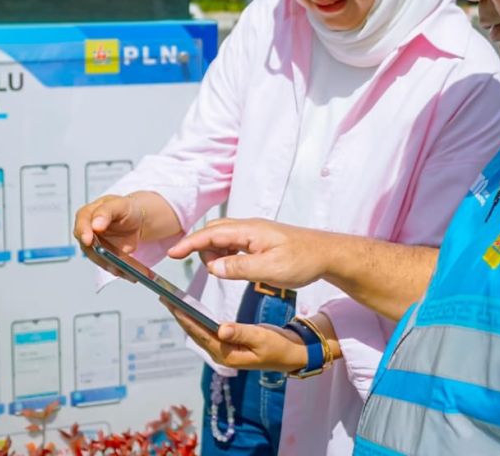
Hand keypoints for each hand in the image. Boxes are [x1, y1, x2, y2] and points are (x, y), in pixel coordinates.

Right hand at [73, 194, 143, 274]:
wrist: (136, 218)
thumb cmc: (125, 209)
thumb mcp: (119, 205)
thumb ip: (106, 212)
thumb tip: (95, 225)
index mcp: (88, 215)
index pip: (81, 223)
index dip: (83, 232)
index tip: (88, 240)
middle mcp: (88, 233)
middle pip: (88, 247)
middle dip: (101, 256)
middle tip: (114, 263)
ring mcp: (95, 247)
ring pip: (101, 260)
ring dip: (114, 267)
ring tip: (130, 271)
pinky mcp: (104, 258)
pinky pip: (111, 266)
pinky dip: (122, 270)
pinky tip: (133, 273)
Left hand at [161, 301, 308, 372]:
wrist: (290, 354)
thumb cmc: (278, 347)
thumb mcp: (262, 338)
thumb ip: (242, 332)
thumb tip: (220, 328)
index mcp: (227, 353)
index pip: (200, 333)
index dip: (185, 318)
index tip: (171, 304)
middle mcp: (221, 352)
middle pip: (195, 332)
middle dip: (179, 315)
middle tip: (164, 297)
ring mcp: (223, 348)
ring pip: (199, 331)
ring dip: (186, 316)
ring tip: (172, 301)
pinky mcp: (227, 342)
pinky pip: (207, 330)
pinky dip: (197, 319)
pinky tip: (191, 309)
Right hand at [166, 218, 328, 288]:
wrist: (327, 254)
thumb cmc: (303, 260)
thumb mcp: (270, 269)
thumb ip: (239, 268)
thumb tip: (213, 267)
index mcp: (249, 231)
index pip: (210, 234)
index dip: (189, 244)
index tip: (172, 253)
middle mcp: (249, 228)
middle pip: (213, 232)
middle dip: (199, 248)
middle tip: (202, 269)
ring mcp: (254, 233)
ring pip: (222, 238)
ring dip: (214, 253)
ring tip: (223, 272)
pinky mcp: (259, 241)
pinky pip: (233, 243)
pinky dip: (225, 254)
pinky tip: (231, 267)